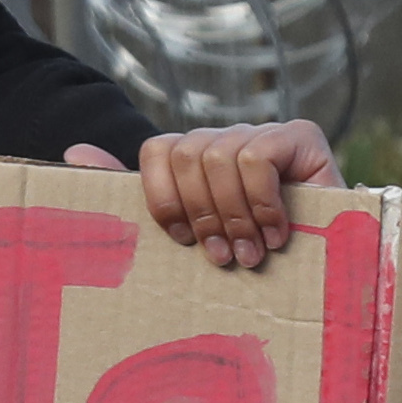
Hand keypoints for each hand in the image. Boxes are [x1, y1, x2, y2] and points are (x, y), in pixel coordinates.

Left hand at [62, 119, 336, 270]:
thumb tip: (74, 152)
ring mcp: (264, 133)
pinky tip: (277, 234)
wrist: (327, 270)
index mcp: (195, 157)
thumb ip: (137, 194)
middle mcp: (226, 137)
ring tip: (250, 255)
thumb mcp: (191, 233)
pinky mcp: (301, 136)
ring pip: (219, 156)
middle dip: (201, 214)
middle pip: (186, 153)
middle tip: (222, 259)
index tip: (181, 241)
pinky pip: (257, 156)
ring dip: (234, 216)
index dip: (162, 198)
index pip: (156, 150)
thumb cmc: (251, 257)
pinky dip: (262, 202)